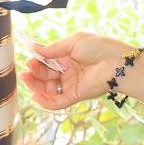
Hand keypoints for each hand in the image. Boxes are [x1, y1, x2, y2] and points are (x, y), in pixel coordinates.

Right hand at [19, 33, 135, 109]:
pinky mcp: (75, 96)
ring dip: (36, 86)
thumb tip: (35, 49)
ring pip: (49, 89)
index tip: (30, 56)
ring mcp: (71, 84)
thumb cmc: (99, 47)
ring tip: (27, 79)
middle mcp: (68, 71)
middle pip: (46, 76)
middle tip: (28, 68)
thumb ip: (54, 48)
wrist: (117, 62)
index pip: (47, 61)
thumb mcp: (74, 42)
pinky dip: (46, 102)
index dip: (38, 60)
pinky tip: (36, 96)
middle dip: (35, 72)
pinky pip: (58, 102)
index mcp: (68, 57)